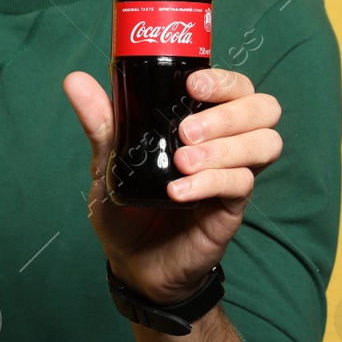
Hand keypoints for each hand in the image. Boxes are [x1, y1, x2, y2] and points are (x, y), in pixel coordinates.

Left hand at [62, 67, 282, 303]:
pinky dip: (210, 183)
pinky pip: (241, 184)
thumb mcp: (106, 163)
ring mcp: (232, 175)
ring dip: (225, 147)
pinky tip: (178, 192)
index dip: (224, 80)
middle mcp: (223, 143)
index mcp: (199, 122)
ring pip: (265, 143)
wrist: (131, 261)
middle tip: (186, 130)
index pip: (236, 87)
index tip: (192, 84)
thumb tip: (75, 80)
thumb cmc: (125, 207)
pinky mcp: (231, 208)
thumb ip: (100, 123)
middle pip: (264, 108)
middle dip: (229, 112)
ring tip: (181, 161)